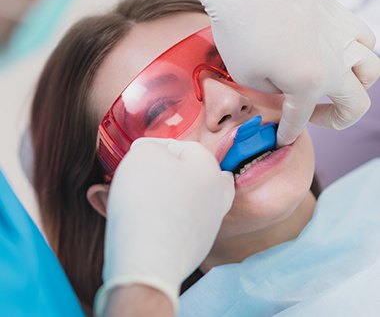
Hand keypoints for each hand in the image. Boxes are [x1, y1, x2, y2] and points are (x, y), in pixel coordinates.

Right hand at [95, 138, 233, 314]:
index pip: (184, 147)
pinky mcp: (195, 247)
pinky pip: (180, 223)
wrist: (147, 261)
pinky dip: (166, 216)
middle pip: (194, 174)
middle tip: (148, 172)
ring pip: (189, 199)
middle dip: (170, 170)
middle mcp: (216, 197)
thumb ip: (150, 146)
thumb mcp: (143, 155)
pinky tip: (148, 218)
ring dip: (168, 193)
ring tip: (143, 194)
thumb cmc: (147, 201)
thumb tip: (150, 153)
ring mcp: (209, 225)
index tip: (135, 154)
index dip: (156, 146)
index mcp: (210, 170)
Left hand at [157, 0, 379, 145]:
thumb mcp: (247, 76)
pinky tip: (340, 55)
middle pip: (356, 104)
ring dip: (356, 87)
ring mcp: (342, 35)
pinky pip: (365, 40)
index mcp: (309, 83)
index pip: (301, 118)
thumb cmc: (239, 30)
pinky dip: (358, 55)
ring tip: (333, 87)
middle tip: (315, 118)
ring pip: (371, 70)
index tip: (281, 140)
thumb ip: (274, 91)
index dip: (288, 133)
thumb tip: (287, 88)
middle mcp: (335, 62)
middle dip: (336, 120)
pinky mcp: (340, 13)